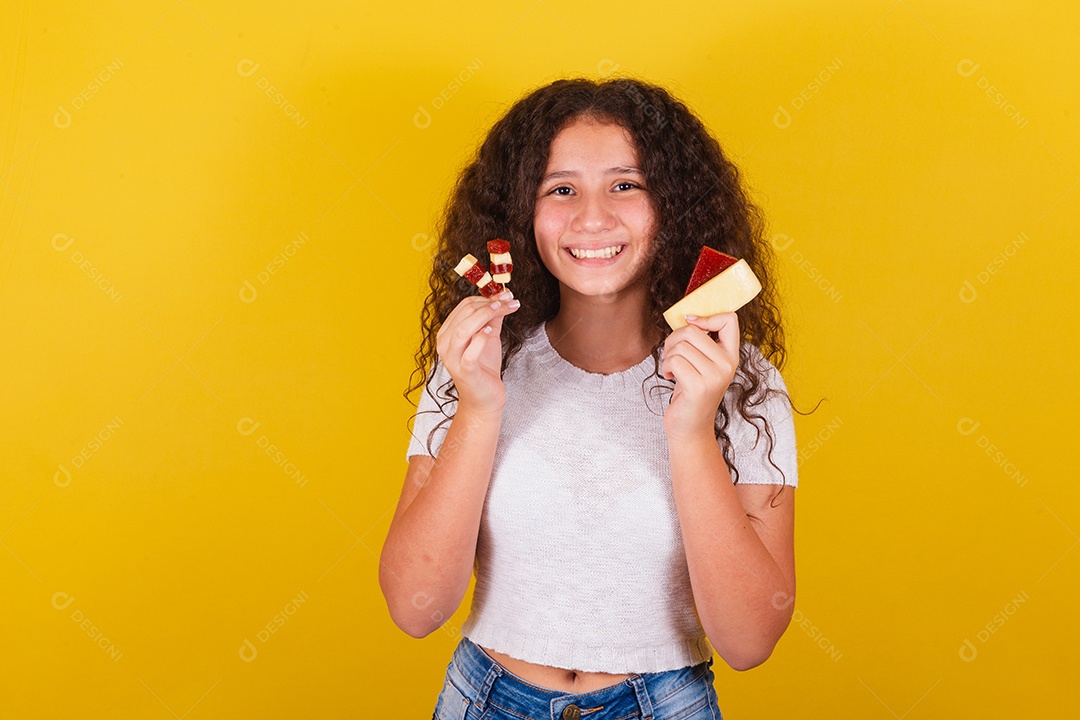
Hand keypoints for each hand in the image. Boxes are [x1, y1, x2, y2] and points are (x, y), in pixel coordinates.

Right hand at [435, 290, 519, 415]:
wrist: (485, 398)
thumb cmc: (484, 367)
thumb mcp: (489, 337)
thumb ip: (493, 318)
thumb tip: (503, 298)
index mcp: (448, 333)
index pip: (464, 306)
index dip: (486, 297)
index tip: (506, 295)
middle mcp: (445, 344)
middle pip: (464, 313)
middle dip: (489, 304)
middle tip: (509, 300)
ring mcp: (452, 358)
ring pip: (463, 329)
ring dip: (485, 315)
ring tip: (502, 309)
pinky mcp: (464, 371)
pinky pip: (470, 353)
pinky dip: (480, 339)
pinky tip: (490, 332)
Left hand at [660, 312, 738, 439]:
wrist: (690, 427)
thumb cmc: (691, 392)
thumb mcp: (702, 364)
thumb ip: (701, 342)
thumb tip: (688, 316)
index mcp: (731, 356)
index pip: (730, 319)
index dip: (706, 317)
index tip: (691, 325)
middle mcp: (727, 364)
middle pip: (694, 331)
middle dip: (674, 339)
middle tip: (671, 354)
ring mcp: (715, 376)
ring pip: (681, 345)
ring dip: (668, 356)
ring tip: (672, 369)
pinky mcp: (699, 386)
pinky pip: (675, 360)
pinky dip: (666, 367)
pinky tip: (670, 377)